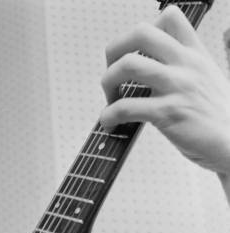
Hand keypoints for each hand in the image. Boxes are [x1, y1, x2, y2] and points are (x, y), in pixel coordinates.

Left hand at [99, 5, 229, 175]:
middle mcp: (186, 64)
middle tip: (111, 75)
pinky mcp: (168, 113)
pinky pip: (126, 106)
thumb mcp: (217, 76)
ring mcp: (177, 87)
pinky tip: (109, 122)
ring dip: (107, 82)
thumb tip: (228, 30)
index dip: (139, 34)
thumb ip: (211, 55)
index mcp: (195, 54)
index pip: (169, 18)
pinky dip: (108, 115)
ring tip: (109, 100)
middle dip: (114, 52)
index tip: (131, 56)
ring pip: (128, 65)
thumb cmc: (219, 117)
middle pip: (141, 33)